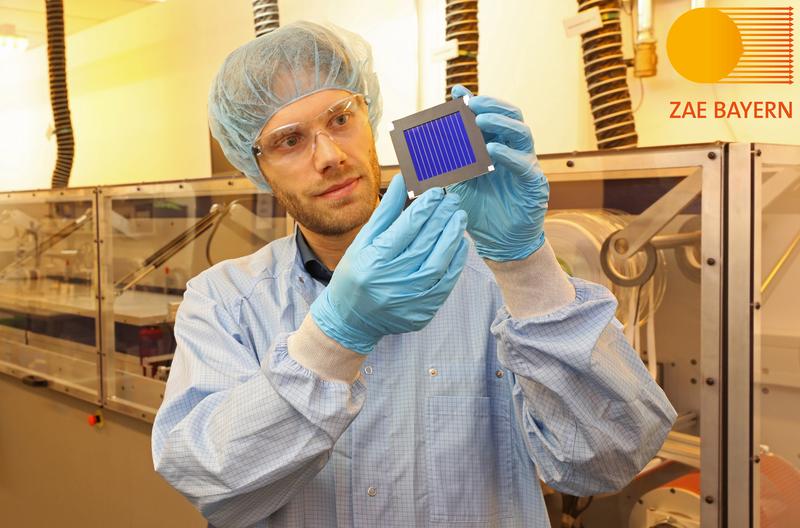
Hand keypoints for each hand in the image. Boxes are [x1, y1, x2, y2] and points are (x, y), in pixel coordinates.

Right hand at [310, 174, 468, 353]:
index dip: (424, 208)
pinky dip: (455, 262)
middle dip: (441, 218)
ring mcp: (408, 299)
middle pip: (424, 243)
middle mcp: (391, 281)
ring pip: (438, 263)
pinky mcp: (422, 312)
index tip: (437, 192)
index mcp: (373, 261)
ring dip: (452, 237)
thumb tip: (402, 184)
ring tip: (459, 218)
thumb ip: (384, 214)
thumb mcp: (362, 243)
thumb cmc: (354, 276)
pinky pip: (445, 284)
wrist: (351, 321)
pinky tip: (459, 244)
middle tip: (452, 200)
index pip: (405, 229)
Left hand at [446, 85, 548, 261]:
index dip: (475, 101)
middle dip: (490, 106)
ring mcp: (526, 164)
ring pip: (521, 133)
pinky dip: (509, 155)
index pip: (489, 116)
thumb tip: (426, 144)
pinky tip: (493, 151)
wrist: (498, 242)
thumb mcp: (458, 182)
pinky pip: (524, 164)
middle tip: (470, 104)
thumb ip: (449, 161)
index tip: (455, 92)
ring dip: (501, 124)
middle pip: (510, 116)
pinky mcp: (535, 183)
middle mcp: (513, 151)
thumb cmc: (479, 211)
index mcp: (495, 146)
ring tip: (481, 121)